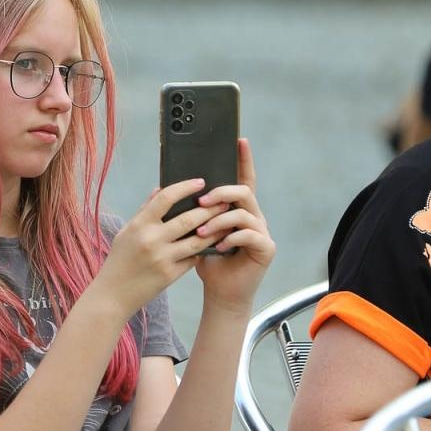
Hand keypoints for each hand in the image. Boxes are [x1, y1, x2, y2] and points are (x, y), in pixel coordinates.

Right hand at [90, 179, 230, 317]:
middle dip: (210, 209)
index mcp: (139, 225)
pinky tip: (214, 243)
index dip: (185, 187)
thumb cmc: (119, 260)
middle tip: (225, 201)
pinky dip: (204, 250)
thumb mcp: (126, 232)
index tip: (200, 182)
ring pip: (197, 240)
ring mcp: (162, 258)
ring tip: (227, 222)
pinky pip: (193, 258)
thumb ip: (144, 210)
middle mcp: (151, 240)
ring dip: (215, 230)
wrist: (113, 295)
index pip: (165, 198)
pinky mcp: (170, 275)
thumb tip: (160, 189)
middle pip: (188, 219)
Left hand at [193, 138, 274, 315]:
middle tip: (201, 202)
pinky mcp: (266, 248)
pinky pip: (250, 234)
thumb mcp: (193, 231)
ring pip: (244, 212)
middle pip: (243, 191)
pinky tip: (220, 245)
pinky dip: (231, 237)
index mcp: (237, 208)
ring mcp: (262, 231)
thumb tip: (165, 188)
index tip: (239, 140)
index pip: (242, 178)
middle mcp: (253, 215)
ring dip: (219, 220)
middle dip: (221, 192)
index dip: (243, 159)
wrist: (220, 291)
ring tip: (201, 233)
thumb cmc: (206, 259)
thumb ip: (190, 211)